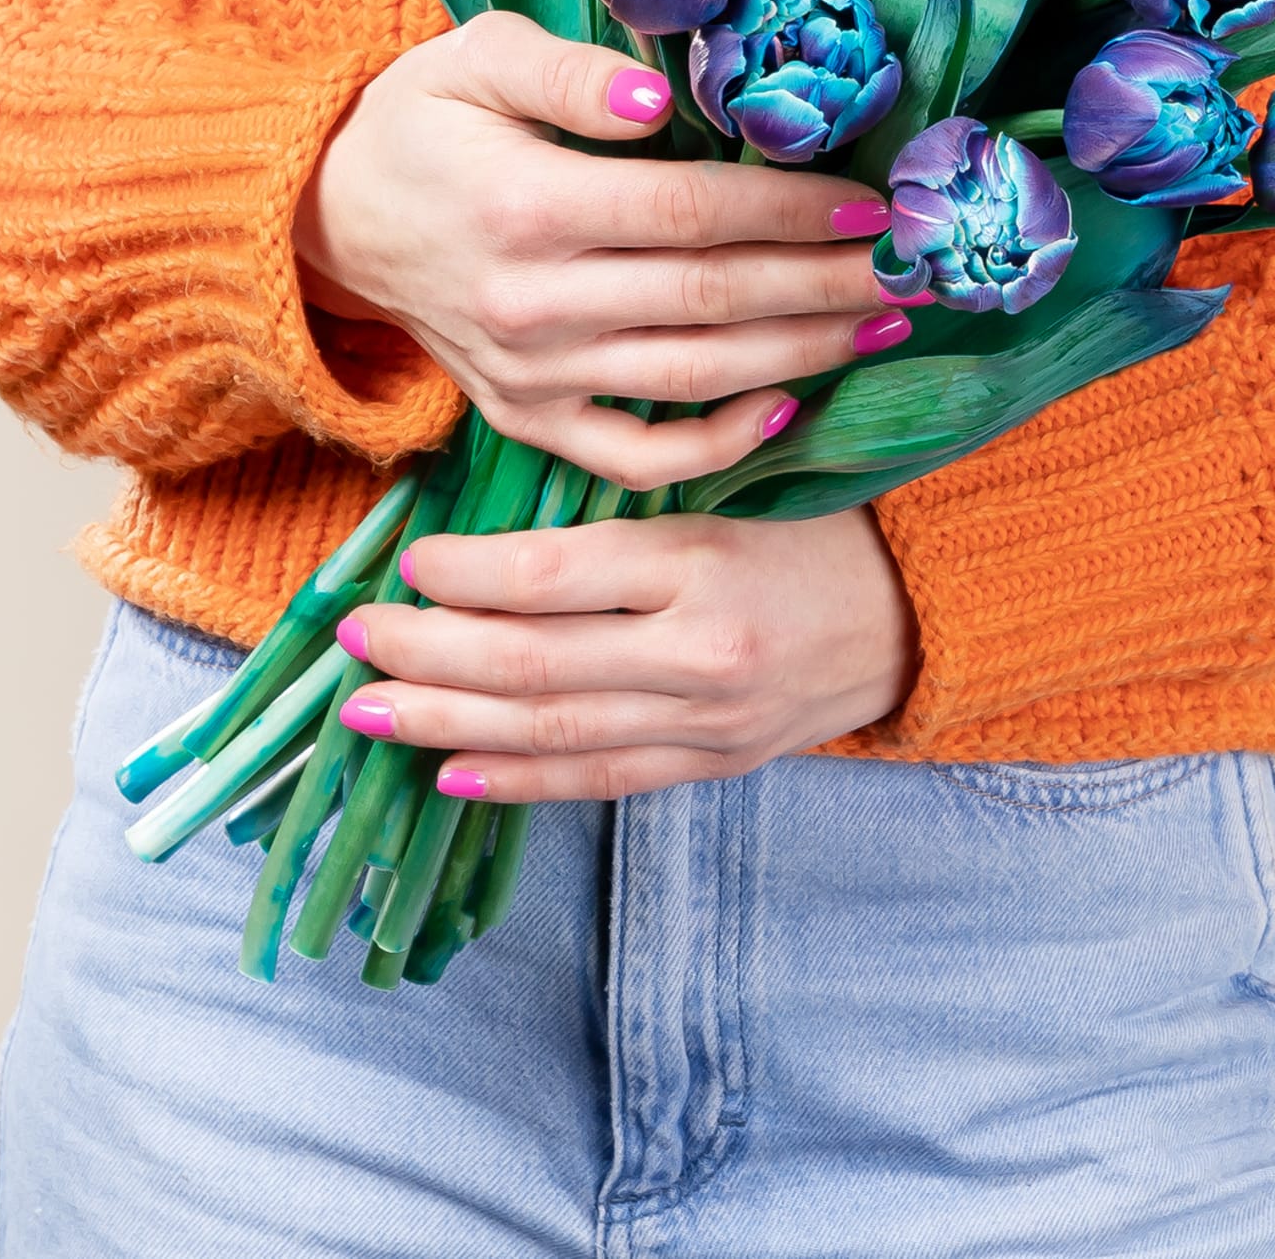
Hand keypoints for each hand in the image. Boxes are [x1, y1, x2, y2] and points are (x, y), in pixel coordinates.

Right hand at [293, 13, 910, 486]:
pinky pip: (637, 455)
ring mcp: (532, 373)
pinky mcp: (527, 418)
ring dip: (803, 354)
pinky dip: (718, 446)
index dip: (790, 211)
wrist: (330, 219)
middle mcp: (533, 301)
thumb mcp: (474, 59)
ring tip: (884, 325)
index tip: (871, 205)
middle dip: (825, 285)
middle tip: (913, 270)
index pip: (690, 212)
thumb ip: (570, 71)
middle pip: (713, 298)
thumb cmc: (418, 123)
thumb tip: (660, 92)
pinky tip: (788, 409)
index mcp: (527, 205)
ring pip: (695, 375)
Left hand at [332, 506, 918, 799]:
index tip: (408, 556)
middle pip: (532, 663)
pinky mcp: (712, 765)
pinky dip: (519, 779)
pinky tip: (452, 774)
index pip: (552, 577)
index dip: (464, 574)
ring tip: (371, 712)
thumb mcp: (729, 493)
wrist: (917, 611)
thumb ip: (625, 520)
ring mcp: (706, 722)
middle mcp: (699, 650)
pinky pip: (599, 778)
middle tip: (356, 638)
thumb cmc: (815, 527)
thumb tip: (496, 533)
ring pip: (552, 731)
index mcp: (701, 561)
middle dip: (428, 654)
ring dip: (448, 725)